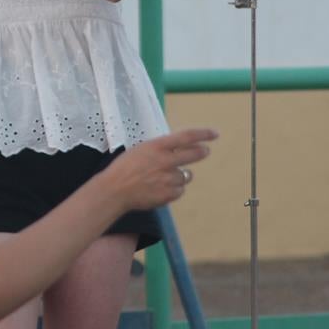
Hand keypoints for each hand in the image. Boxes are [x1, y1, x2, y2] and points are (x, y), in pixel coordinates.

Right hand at [102, 128, 217, 210]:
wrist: (114, 190)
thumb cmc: (123, 168)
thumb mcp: (140, 150)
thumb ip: (159, 149)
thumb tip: (177, 149)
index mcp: (157, 146)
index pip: (187, 136)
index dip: (203, 134)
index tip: (214, 134)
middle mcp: (166, 161)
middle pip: (194, 154)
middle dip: (202, 152)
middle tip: (205, 151)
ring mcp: (168, 179)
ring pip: (186, 175)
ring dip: (181, 175)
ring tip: (164, 177)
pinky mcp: (169, 194)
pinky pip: (179, 190)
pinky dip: (173, 189)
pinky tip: (159, 188)